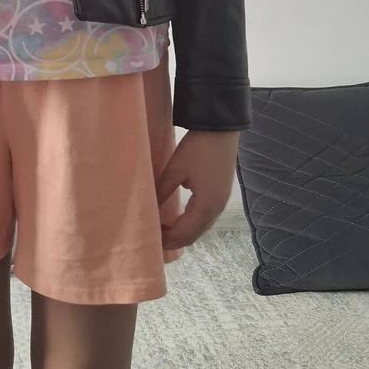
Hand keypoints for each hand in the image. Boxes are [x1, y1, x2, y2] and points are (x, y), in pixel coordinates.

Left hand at [155, 129, 240, 250]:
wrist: (221, 127)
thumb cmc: (198, 147)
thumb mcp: (175, 169)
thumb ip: (161, 191)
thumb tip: (147, 209)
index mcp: (206, 206)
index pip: (183, 235)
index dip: (165, 241)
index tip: (147, 240)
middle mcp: (217, 209)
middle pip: (192, 235)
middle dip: (172, 240)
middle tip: (151, 239)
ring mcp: (221, 202)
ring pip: (199, 228)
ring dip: (181, 232)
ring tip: (160, 228)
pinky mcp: (220, 193)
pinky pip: (204, 217)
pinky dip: (189, 222)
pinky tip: (175, 217)